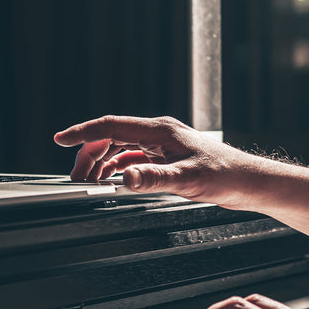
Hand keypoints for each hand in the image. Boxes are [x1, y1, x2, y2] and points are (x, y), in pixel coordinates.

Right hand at [53, 115, 265, 207]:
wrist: (248, 182)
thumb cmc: (225, 175)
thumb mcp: (186, 180)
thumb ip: (153, 179)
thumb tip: (124, 178)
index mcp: (159, 131)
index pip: (111, 126)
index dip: (83, 133)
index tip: (61, 139)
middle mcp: (158, 134)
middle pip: (111, 138)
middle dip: (88, 155)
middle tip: (75, 178)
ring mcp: (161, 145)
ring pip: (119, 148)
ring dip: (101, 163)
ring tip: (88, 182)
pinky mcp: (166, 158)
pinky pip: (132, 158)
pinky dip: (117, 168)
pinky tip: (112, 181)